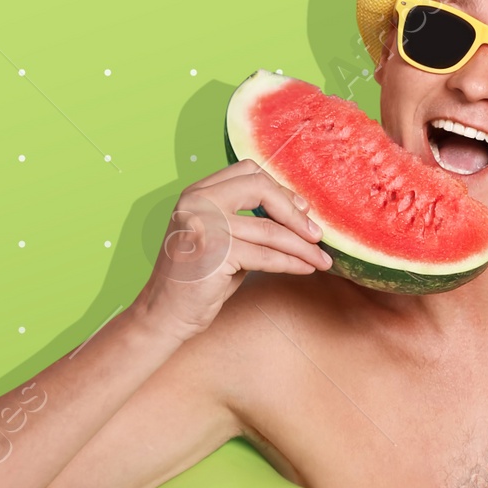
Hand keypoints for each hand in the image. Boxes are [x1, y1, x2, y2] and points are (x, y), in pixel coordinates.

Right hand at [136, 160, 330, 341]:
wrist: (165, 315)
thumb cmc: (198, 280)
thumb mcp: (223, 241)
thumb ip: (249, 222)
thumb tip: (299, 212)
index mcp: (197, 192)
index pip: (248, 173)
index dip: (280, 190)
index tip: (302, 211)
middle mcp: (198, 201)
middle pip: (261, 188)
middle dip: (295, 212)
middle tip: (317, 235)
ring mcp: (205, 224)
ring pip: (270, 229)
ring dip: (303, 246)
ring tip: (322, 259)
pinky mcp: (216, 252)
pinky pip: (267, 255)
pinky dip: (292, 263)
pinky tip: (306, 269)